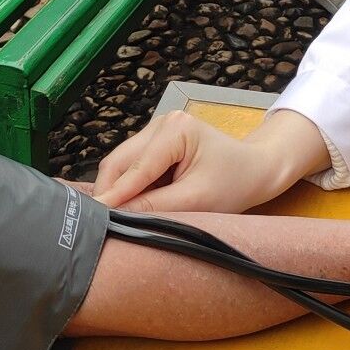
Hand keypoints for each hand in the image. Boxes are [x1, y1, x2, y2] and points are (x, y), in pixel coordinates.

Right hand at [94, 107, 330, 212]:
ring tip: (119, 218)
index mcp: (175, 130)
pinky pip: (131, 167)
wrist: (257, 170)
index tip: (92, 220)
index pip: (135, 168)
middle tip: (101, 226)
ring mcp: (156, 130)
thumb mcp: (196, 200)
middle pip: (119, 162)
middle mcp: (161, 123)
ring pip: (121, 165)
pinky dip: (130, 188)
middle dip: (111, 193)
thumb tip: (116, 216)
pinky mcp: (155, 143)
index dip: (114, 196)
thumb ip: (155, 206)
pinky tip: (135, 205)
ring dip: (119, 191)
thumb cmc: (235, 183)